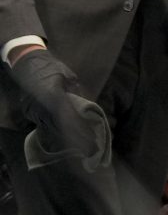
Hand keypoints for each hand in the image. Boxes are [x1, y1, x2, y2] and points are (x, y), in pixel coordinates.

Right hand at [9, 49, 110, 171]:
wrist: (28, 63)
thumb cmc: (52, 68)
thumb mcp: (70, 77)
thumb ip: (79, 94)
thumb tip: (91, 109)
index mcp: (52, 96)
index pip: (69, 119)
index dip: (81, 132)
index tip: (91, 142)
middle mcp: (41, 107)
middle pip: (60, 128)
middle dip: (77, 140)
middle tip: (91, 151)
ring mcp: (33, 111)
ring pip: (52, 130)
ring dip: (67, 140)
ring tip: (83, 149)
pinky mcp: (29, 113)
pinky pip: (44, 126)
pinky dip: (56, 134)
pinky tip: (67, 142)